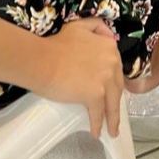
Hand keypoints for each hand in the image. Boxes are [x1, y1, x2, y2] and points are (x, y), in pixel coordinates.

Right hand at [42, 18, 123, 138]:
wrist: (42, 60)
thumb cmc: (57, 44)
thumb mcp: (79, 26)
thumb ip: (96, 27)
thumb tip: (108, 34)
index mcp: (110, 47)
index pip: (116, 68)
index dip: (113, 80)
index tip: (111, 91)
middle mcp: (112, 62)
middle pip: (117, 86)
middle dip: (114, 101)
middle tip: (112, 113)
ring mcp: (105, 79)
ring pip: (112, 102)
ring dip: (112, 118)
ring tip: (111, 129)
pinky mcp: (96, 94)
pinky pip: (99, 113)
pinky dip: (98, 125)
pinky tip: (96, 132)